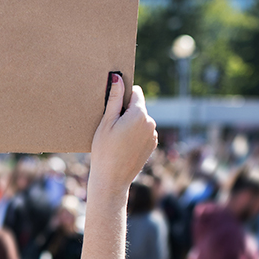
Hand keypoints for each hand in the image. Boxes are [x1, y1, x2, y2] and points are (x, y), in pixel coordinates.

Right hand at [88, 76, 157, 196]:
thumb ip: (113, 99)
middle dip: (126, 111)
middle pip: (138, 107)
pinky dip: (135, 135)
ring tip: (117, 139)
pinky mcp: (152, 145)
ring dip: (131, 124)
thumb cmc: (104, 150)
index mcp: (139, 114)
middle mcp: (151, 122)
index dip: (123, 96)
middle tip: (111, 127)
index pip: (136, 92)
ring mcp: (153, 135)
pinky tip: (123, 146)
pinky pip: (144, 132)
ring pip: (141, 120)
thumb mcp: (106, 123)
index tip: (113, 107)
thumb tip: (117, 78)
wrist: (112, 179)